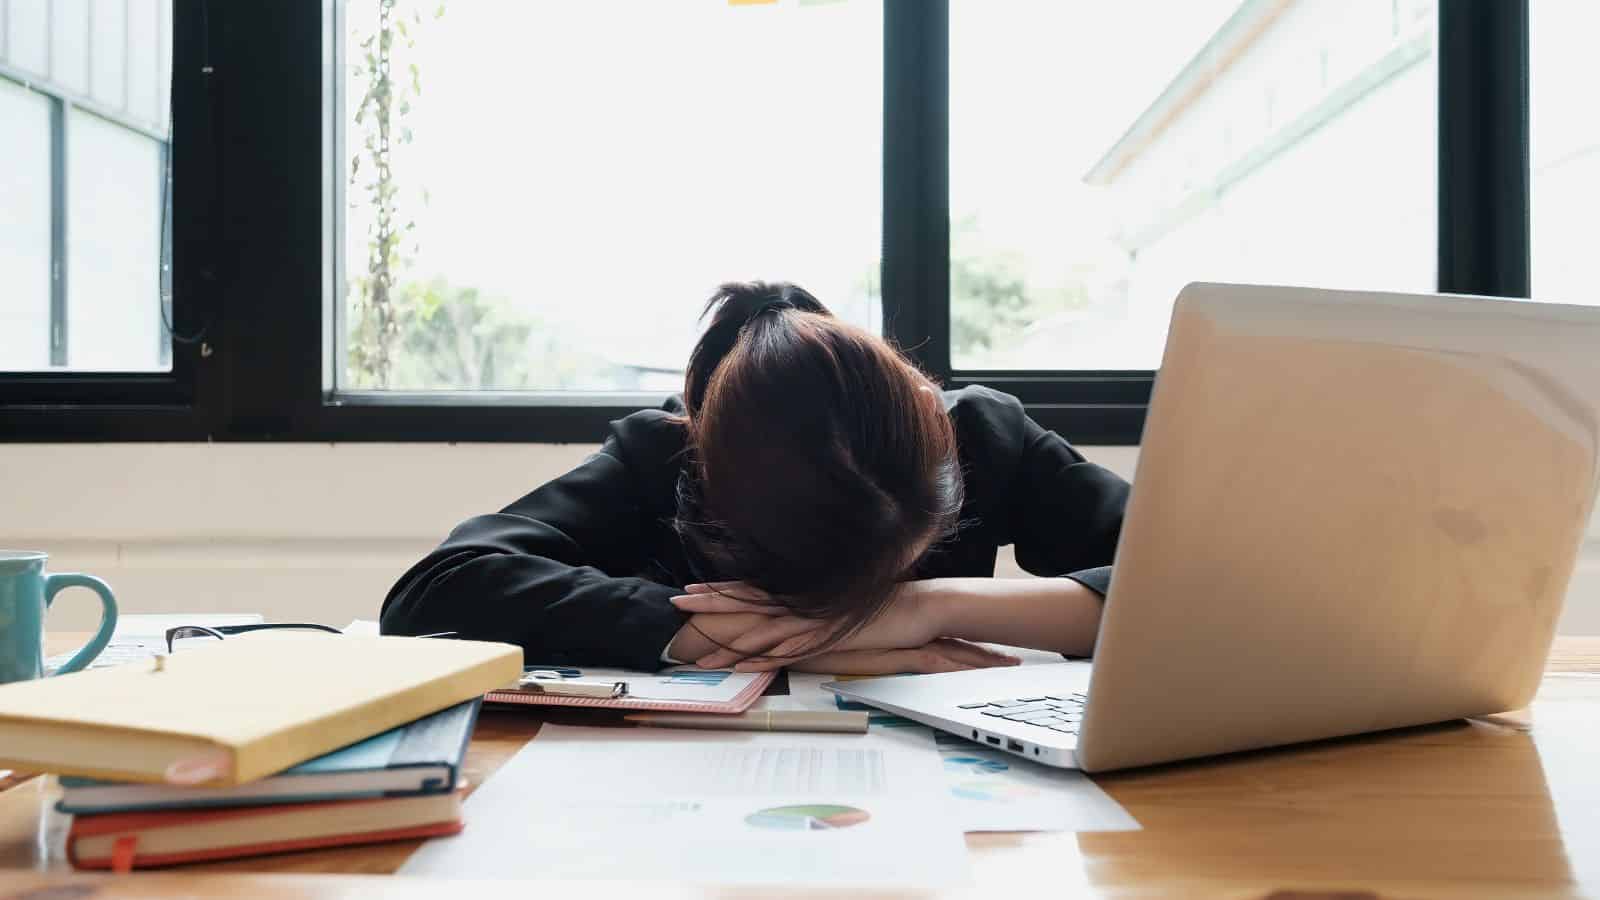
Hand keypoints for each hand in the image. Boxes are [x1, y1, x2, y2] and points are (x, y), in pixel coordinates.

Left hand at [671, 580, 953, 670]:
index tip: (692, 590)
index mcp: (804, 599)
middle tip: (677, 602)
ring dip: (727, 638)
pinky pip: (787, 652)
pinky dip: (761, 658)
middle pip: (747, 605)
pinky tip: (739, 665)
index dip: (721, 591)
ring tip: (695, 645)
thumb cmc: (884, 611)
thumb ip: (817, 614)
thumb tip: (797, 621)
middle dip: (711, 605)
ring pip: (760, 630)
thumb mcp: (841, 610)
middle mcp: (803, 607)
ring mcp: (813, 623)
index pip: (754, 592)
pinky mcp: (826, 640)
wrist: (919, 608)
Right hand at [786, 638, 1020, 674]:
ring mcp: (907, 640)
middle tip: (1014, 661)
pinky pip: (936, 662)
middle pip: (959, 643)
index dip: (972, 645)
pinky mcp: (898, 652)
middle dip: (988, 653)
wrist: (811, 631)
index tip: (994, 652)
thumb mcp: (860, 644)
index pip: (948, 636)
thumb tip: (891, 651)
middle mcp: (912, 631)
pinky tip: (976, 674)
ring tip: (1010, 667)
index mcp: (906, 628)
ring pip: (955, 653)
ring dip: (983, 661)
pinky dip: (958, 667)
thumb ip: (879, 647)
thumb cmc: (830, 639)